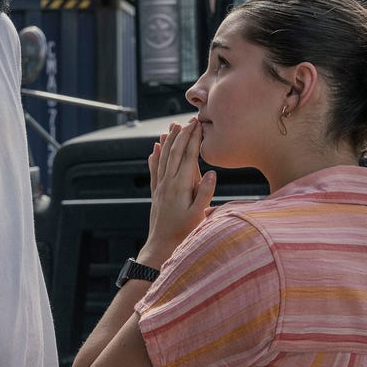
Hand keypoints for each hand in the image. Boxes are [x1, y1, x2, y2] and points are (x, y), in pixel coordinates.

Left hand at [141, 119, 216, 266]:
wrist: (161, 246)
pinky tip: (154, 148)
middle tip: (189, 120)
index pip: (189, 156)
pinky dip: (154, 157)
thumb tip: (213, 172)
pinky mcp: (156, 193)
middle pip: (175, 152)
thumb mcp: (199, 215)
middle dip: (182, 135)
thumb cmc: (183, 232)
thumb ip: (205, 193)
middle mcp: (168, 183)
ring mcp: (160, 187)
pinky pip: (154, 170)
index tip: (198, 124)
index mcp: (181, 186)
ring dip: (168, 141)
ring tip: (172, 127)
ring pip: (163, 158)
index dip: (194, 139)